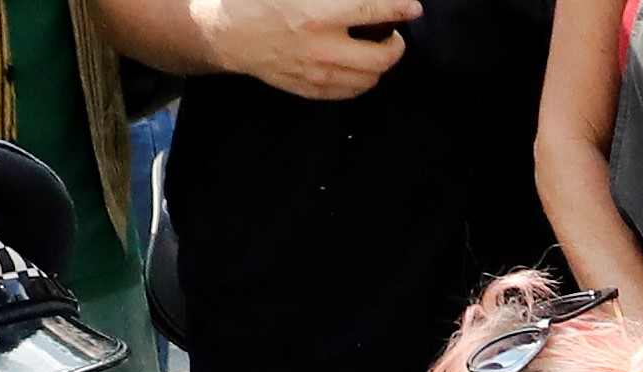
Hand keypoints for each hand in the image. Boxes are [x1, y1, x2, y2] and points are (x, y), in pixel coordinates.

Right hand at [188, 0, 414, 97]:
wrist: (229, 33)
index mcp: (318, 14)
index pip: (373, 12)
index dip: (399, 8)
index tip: (413, 8)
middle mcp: (322, 48)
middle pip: (381, 58)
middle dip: (396, 45)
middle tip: (393, 34)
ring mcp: (316, 74)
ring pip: (369, 79)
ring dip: (380, 65)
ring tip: (377, 50)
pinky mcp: (309, 89)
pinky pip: (349, 92)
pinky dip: (361, 80)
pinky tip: (358, 67)